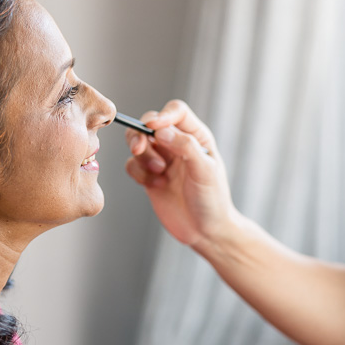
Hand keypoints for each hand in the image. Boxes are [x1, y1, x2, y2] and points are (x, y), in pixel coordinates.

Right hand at [124, 100, 237, 248]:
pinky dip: (138, 173)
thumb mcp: (205, 171)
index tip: (153, 127)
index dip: (163, 115)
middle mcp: (177, 144)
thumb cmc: (212, 200)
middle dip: (140, 134)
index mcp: (196, 136)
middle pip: (149, 123)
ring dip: (142, 156)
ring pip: (137, 142)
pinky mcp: (148, 175)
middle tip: (139, 149)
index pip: (176, 112)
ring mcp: (161, 159)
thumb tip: (160, 129)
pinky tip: (155, 186)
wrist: (205, 232)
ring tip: (158, 173)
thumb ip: (185, 146)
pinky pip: (132, 164)